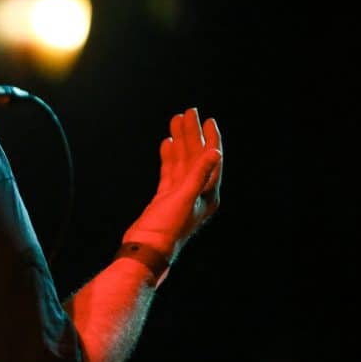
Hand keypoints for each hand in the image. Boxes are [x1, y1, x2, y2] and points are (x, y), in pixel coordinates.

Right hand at [122, 107, 222, 259]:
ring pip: (182, 162)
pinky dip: (169, 156)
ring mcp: (181, 195)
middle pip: (197, 157)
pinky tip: (167, 143)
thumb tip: (215, 152)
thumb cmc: (166, 228)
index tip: (207, 120)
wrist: (145, 249)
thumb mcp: (184, 198)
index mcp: (207, 193)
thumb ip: (199, 174)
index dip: (210, 138)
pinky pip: (170, 171)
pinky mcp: (166, 198)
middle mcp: (197, 193)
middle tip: (188, 113)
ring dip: (180, 142)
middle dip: (193, 134)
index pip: (212, 159)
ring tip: (175, 121)